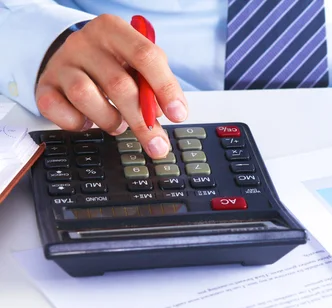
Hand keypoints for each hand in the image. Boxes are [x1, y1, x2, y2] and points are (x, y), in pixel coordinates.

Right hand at [35, 14, 187, 158]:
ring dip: (110, 120)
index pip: (146, 56)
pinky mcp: (45, 86)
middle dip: (142, 121)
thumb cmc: (113, 63)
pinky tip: (88, 120)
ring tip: (118, 124)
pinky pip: (60, 112)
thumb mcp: (137, 65)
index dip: (165, 88)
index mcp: (113, 30)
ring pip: (86, 97)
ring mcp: (61, 64)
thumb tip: (160, 114)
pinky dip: (79, 124)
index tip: (178, 114)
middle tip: (158, 144)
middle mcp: (84, 43)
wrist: (71, 58)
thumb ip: (152, 86)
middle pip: (119, 84)